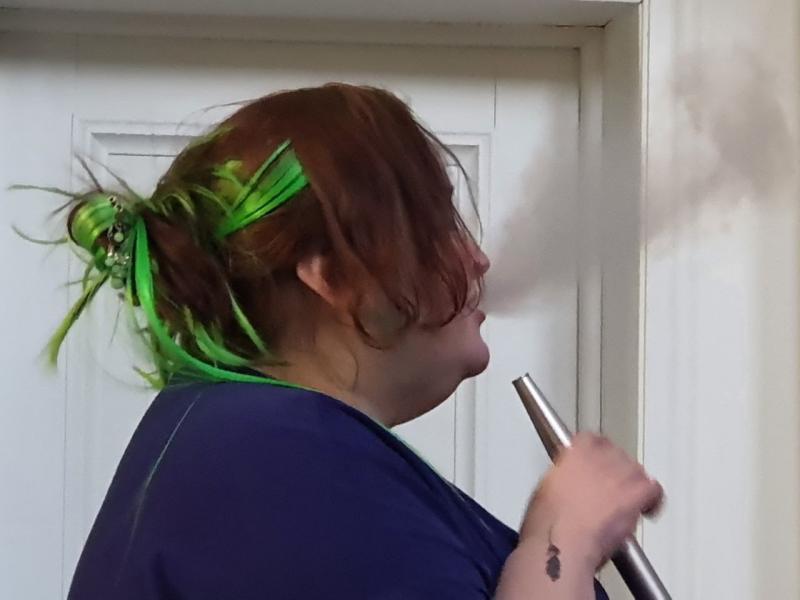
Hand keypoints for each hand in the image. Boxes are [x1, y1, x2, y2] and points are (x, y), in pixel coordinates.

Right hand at [519, 432, 663, 570]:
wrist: (562, 540)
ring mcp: (619, 474)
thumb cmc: (549, 523)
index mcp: (574, 453)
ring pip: (637, 471)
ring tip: (629, 500)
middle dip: (617, 471)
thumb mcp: (546, 489)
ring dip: (634, 484)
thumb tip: (569, 487)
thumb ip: (563, 478)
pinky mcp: (635, 493)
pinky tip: (648, 510)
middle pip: (618, 455)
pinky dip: (653, 499)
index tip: (596, 464)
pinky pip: (653, 489)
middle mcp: (599, 458)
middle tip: (612, 489)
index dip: (598, 453)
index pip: (593, 440)